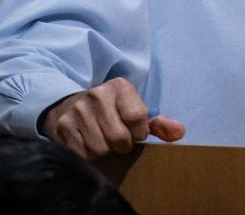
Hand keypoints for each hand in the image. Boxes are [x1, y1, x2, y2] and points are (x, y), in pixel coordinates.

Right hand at [42, 77, 184, 159]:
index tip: (135, 132)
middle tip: (119, 141)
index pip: (138, 118)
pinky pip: (83, 155)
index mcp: (120, 86)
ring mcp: (78, 110)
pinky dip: (89, 156)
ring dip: (106, 153)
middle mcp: (97, 95)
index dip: (139, 132)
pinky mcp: (64, 126)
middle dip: (123, 146)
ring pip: (101, 150)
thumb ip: (159, 124)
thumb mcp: (136, 111)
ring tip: (104, 142)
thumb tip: (180, 132)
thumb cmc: (113, 112)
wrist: (72, 107)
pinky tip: (90, 145)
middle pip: (119, 138)